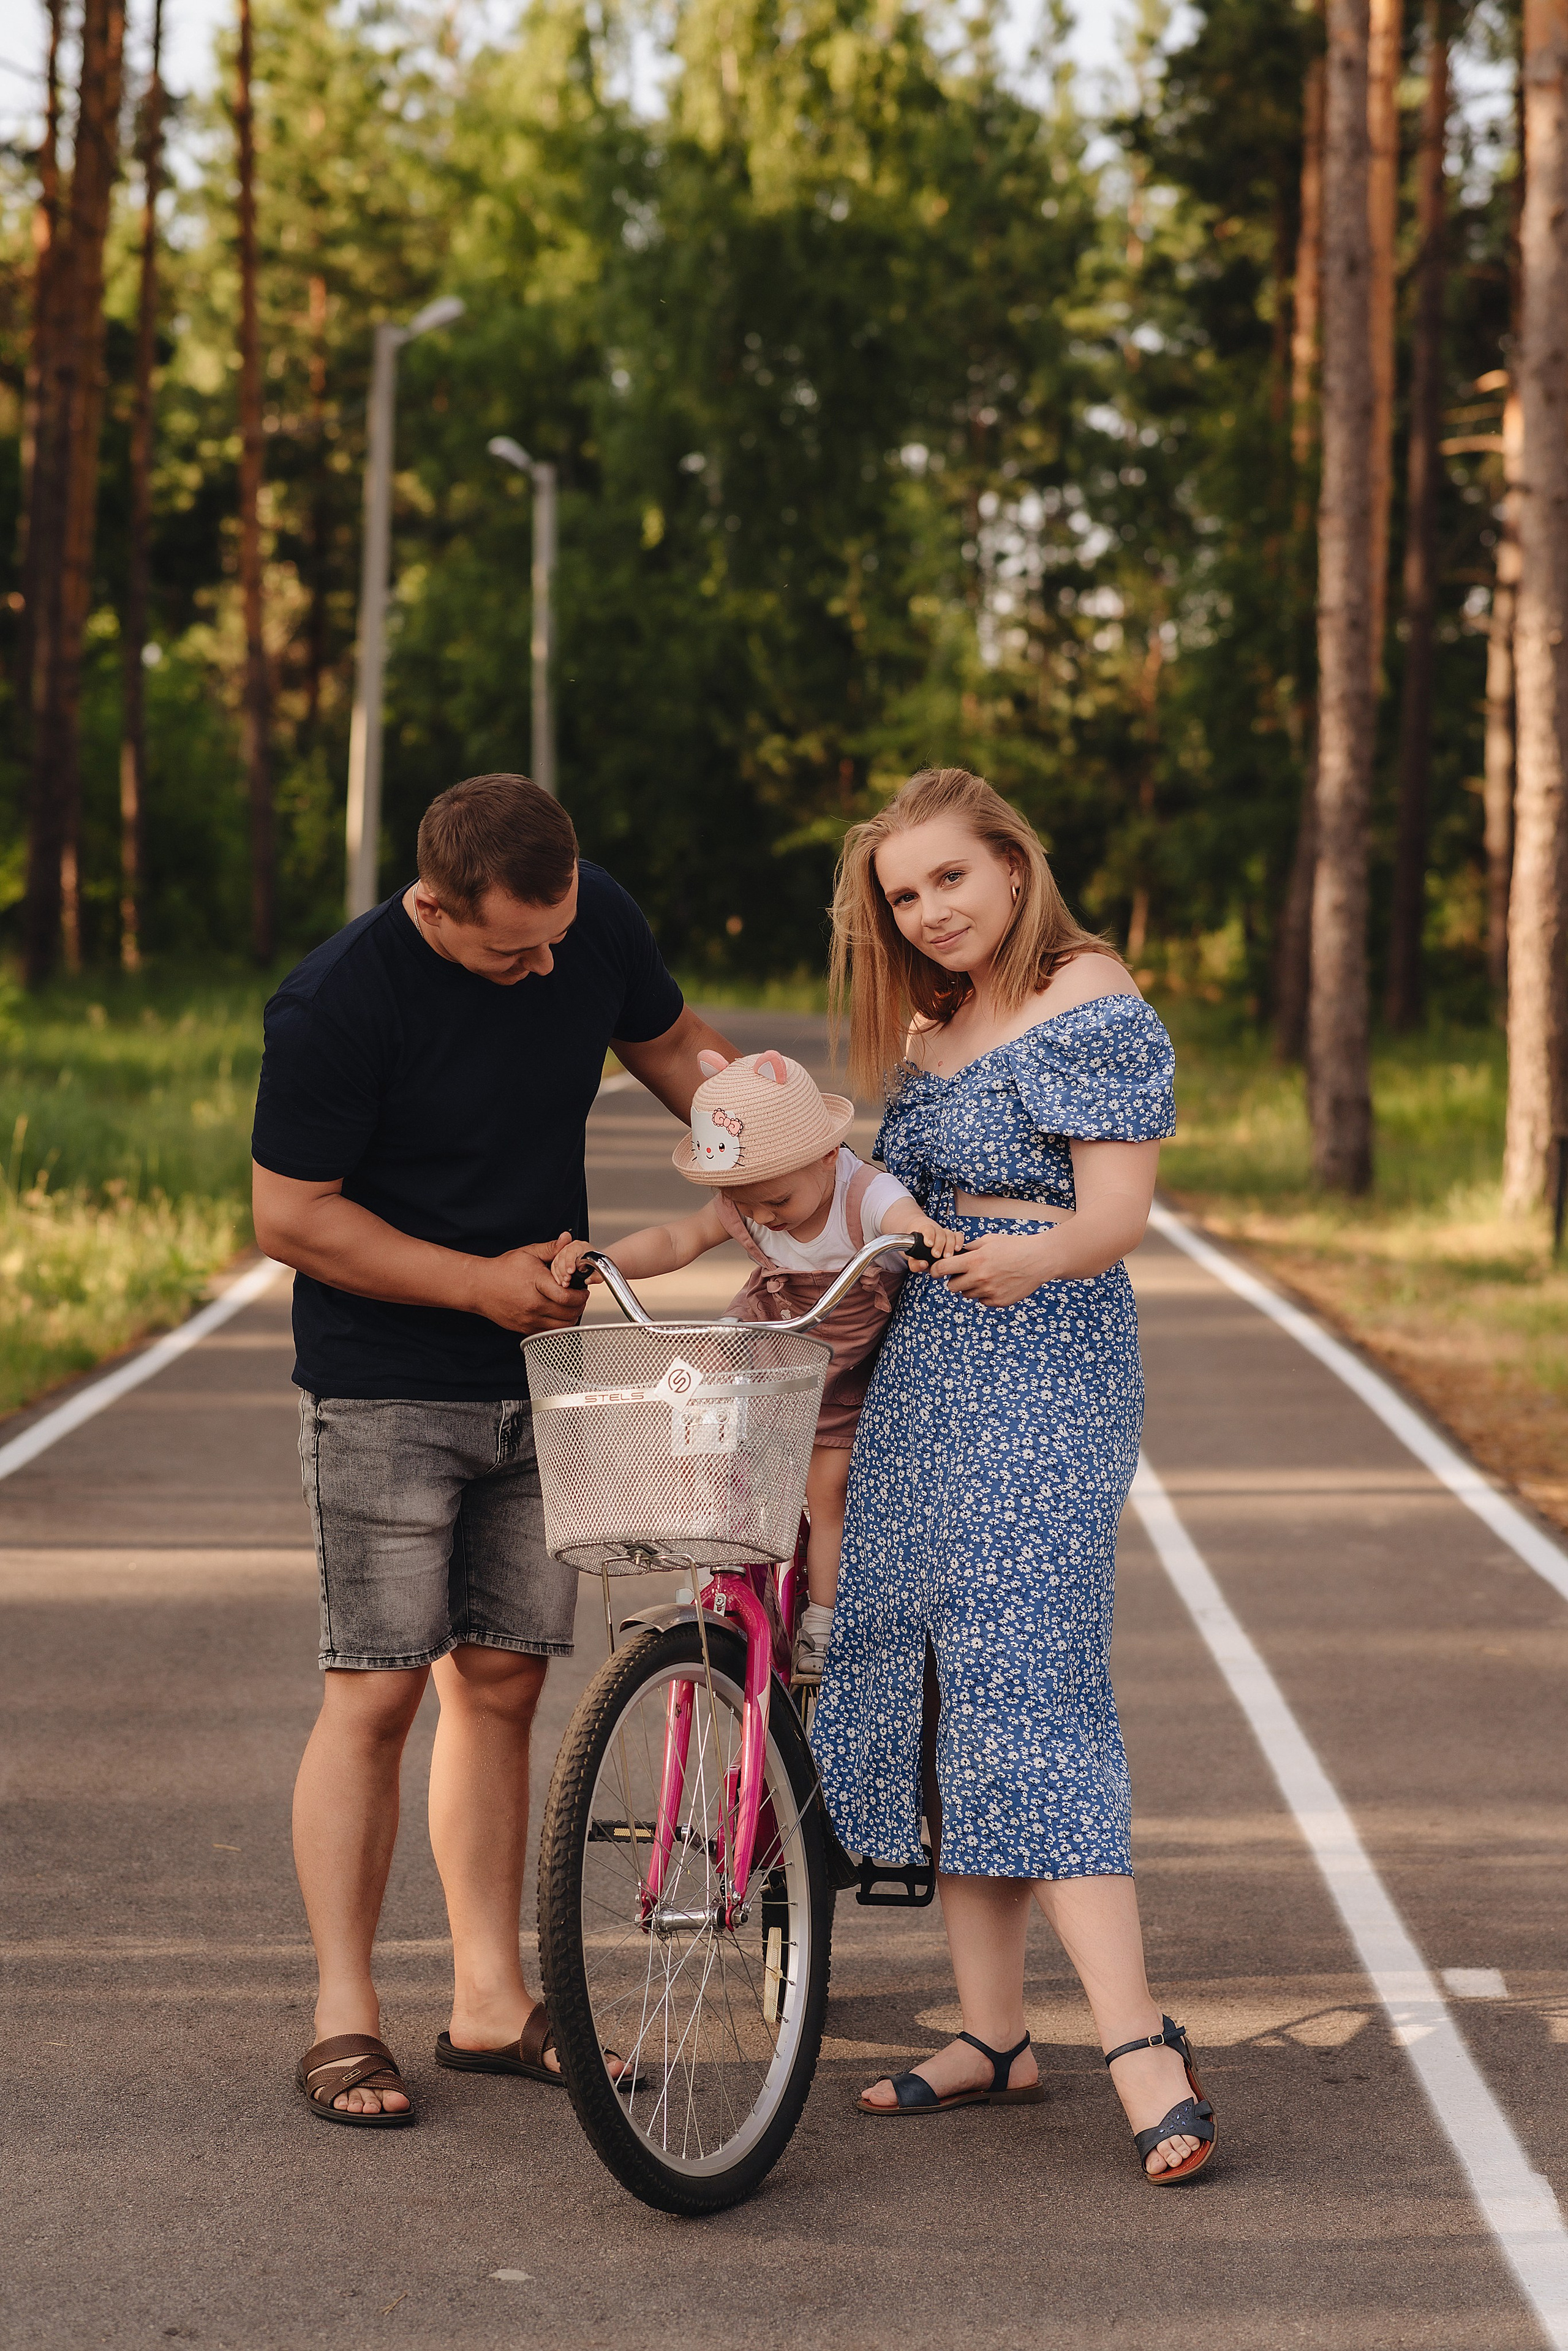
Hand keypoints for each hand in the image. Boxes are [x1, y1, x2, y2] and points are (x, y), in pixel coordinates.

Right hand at [472, 1233, 587, 1333]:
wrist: (479, 1286)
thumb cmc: (502, 1269)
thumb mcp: (528, 1253)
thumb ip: (551, 1248)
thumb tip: (568, 1239)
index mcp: (535, 1283)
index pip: (567, 1296)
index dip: (580, 1295)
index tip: (583, 1289)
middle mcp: (532, 1304)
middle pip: (568, 1313)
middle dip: (579, 1305)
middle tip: (580, 1297)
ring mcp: (528, 1319)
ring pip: (561, 1326)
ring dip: (572, 1317)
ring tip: (571, 1305)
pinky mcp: (524, 1329)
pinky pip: (549, 1333)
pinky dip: (558, 1326)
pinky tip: (558, 1314)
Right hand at [550, 1238, 597, 1287]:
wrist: (594, 1263)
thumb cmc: (596, 1265)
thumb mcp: (599, 1271)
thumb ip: (596, 1276)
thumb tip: (588, 1280)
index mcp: (580, 1247)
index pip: (572, 1251)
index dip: (570, 1262)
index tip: (571, 1271)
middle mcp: (571, 1247)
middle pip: (562, 1256)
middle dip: (563, 1270)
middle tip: (567, 1280)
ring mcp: (564, 1252)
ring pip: (557, 1261)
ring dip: (559, 1274)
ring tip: (565, 1283)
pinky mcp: (559, 1259)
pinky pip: (554, 1266)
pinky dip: (556, 1275)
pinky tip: (560, 1282)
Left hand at [903, 1211, 964, 1262]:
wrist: (921, 1246)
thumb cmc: (917, 1252)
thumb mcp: (912, 1259)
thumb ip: (914, 1263)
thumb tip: (923, 1264)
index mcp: (923, 1233)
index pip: (927, 1229)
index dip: (929, 1235)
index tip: (929, 1244)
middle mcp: (935, 1232)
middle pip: (940, 1233)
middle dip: (939, 1245)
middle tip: (936, 1255)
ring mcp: (945, 1234)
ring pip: (950, 1235)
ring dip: (949, 1246)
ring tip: (947, 1256)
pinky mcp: (953, 1238)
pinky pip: (959, 1236)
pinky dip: (959, 1241)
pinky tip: (957, 1249)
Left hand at [929, 1229, 1055, 1307]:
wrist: (1039, 1260)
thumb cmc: (1014, 1246)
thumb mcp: (989, 1240)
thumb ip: (970, 1247)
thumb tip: (955, 1252)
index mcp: (975, 1260)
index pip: (942, 1269)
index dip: (935, 1270)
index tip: (935, 1270)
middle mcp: (980, 1278)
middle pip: (951, 1287)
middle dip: (954, 1280)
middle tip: (963, 1274)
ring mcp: (990, 1291)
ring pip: (967, 1295)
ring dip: (970, 1287)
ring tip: (984, 1276)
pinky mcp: (999, 1301)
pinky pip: (982, 1301)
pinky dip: (985, 1294)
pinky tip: (996, 1283)